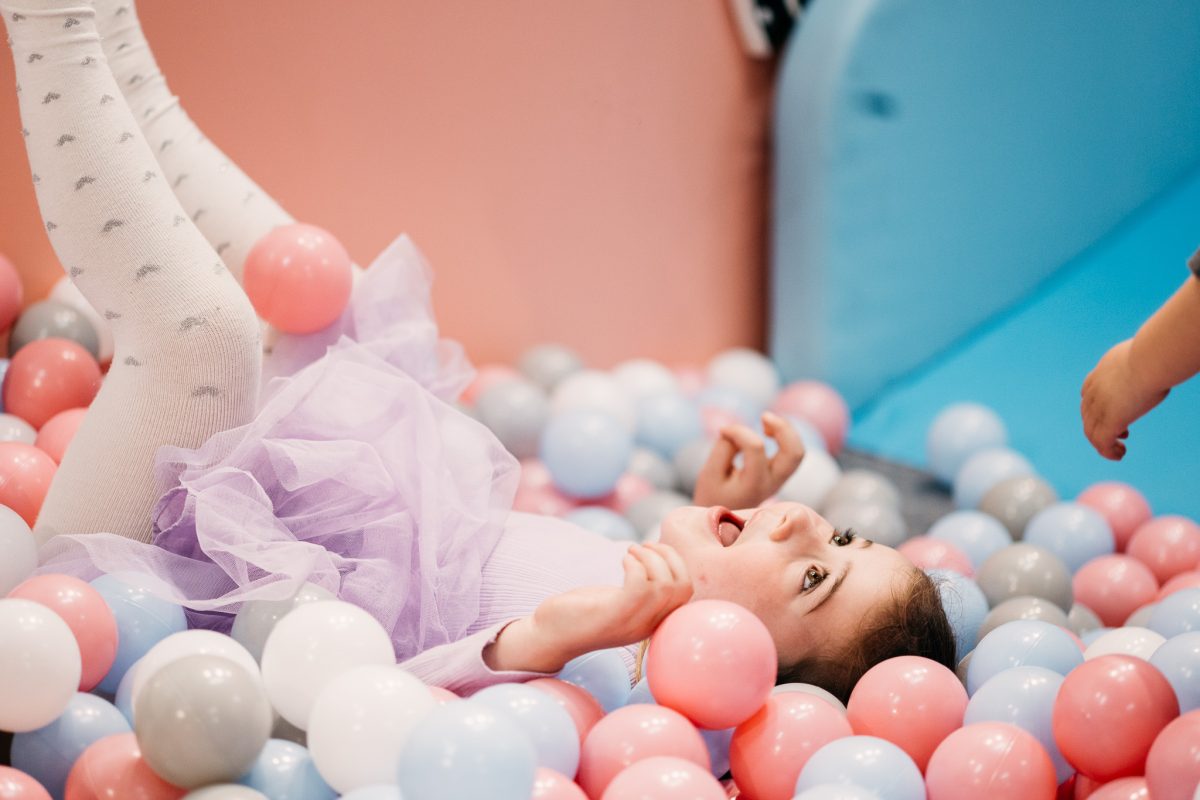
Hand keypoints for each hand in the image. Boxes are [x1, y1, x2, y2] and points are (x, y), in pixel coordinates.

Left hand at [484, 542, 692, 672]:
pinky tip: (622, 558)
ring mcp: (631, 623)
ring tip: (630, 550)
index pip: (686, 594)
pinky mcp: (612, 616)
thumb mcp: (620, 602)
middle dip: (668, 557)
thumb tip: (657, 557)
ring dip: (649, 557)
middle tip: (643, 546)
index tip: (654, 549)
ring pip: (664, 586)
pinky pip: (639, 586)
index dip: (677, 563)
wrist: (549, 637)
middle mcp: (647, 626)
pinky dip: (635, 564)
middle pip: (682, 588)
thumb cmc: (583, 613)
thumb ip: (642, 590)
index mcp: (652, 622)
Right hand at [692, 412, 804, 507]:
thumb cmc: (712, 496)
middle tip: (763, 417)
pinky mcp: (778, 475)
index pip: (756, 447)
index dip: (739, 431)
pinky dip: (784, 436)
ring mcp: (778, 480)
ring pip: (798, 451)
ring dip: (787, 431)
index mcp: (754, 485)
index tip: (723, 431)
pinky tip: (767, 431)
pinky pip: (792, 452)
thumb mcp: (709, 473)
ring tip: (765, 421)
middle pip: (794, 453)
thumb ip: (724, 448)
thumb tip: (737, 429)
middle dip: (783, 429)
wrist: (720, 523)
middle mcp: (772, 483)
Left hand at [1081, 339, 1168, 459]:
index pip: (1088, 395)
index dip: (1097, 407)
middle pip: (1088, 415)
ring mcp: (1099, 407)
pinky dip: (1107, 452)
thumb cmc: (1152, 355)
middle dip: (1100, 426)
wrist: (1148, 360)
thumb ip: (1139, 364)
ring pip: (1091, 432)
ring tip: (1119, 451)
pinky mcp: (1109, 421)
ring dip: (1102, 444)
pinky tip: (1120, 455)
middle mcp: (1093, 392)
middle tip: (1123, 433)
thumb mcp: (1138, 356)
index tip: (1115, 412)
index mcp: (1099, 374)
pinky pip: (1102, 442)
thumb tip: (1156, 362)